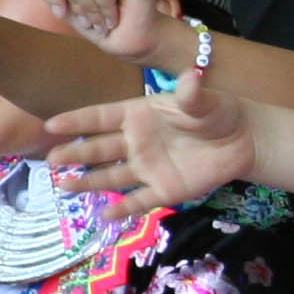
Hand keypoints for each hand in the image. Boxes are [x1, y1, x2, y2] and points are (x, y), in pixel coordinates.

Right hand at [46, 62, 260, 212]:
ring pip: (112, 176)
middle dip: (75, 154)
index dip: (76, 121)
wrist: (242, 141)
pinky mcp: (164, 190)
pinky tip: (105, 216)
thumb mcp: (203, 101)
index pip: (100, 117)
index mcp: (138, 115)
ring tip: (63, 187)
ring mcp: (148, 168)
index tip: (51, 125)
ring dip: (88, 182)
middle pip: (99, 149)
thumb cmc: (216, 113)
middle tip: (51, 160)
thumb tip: (190, 76)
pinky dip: (123, 209)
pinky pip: (139, 201)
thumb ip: (191, 94)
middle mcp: (136, 142)